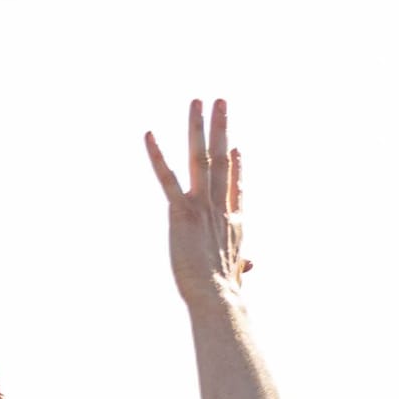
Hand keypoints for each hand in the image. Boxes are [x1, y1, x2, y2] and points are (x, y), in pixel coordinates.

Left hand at [145, 97, 250, 310]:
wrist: (217, 297)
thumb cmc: (225, 293)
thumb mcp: (235, 274)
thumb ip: (241, 265)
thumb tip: (250, 267)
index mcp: (233, 221)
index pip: (235, 187)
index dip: (237, 167)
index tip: (236, 147)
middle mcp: (219, 206)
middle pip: (222, 159)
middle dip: (221, 128)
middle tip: (221, 101)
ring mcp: (201, 206)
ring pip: (201, 158)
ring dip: (198, 127)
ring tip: (198, 101)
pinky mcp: (181, 213)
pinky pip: (167, 179)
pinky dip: (157, 156)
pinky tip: (149, 135)